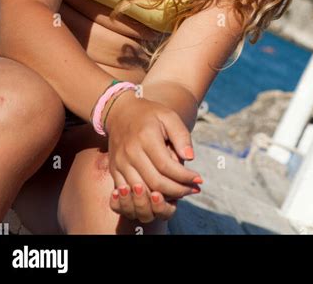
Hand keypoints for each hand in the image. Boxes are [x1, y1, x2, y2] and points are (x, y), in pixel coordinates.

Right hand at [105, 89, 201, 222]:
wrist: (120, 113)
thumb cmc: (150, 115)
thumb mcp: (169, 116)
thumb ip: (181, 135)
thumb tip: (190, 158)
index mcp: (145, 137)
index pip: (167, 166)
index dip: (184, 177)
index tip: (199, 180)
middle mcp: (130, 152)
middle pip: (155, 183)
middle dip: (178, 190)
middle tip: (193, 190)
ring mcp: (120, 163)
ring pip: (142, 193)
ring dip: (163, 199)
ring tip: (181, 194)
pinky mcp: (114, 171)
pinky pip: (129, 194)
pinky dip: (146, 200)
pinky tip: (161, 197)